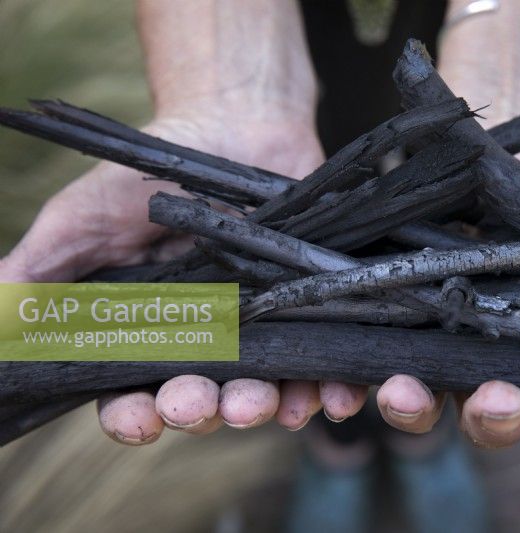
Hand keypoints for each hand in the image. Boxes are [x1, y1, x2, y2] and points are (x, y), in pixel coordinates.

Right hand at [0, 109, 356, 442]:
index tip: (138, 419)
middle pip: (203, 403)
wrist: (231, 125)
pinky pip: (323, 363)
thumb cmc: (149, 176)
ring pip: (263, 392)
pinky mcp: (311, 312)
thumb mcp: (82, 219)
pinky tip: (332, 397)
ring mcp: (262, 330)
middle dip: (200, 411)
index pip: (135, 396)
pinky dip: (328, 388)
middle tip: (198, 403)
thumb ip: (42, 271)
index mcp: (149, 335)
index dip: (134, 417)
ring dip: (262, 408)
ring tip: (264, 404)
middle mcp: (207, 345)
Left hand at [374, 145, 519, 485]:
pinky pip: (355, 354)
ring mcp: (431, 345)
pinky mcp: (381, 314)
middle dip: (491, 416)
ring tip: (399, 394)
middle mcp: (483, 370)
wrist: (509, 169)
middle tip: (496, 403)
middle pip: (484, 413)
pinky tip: (329, 387)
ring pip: (416, 394)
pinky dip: (340, 376)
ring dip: (407, 404)